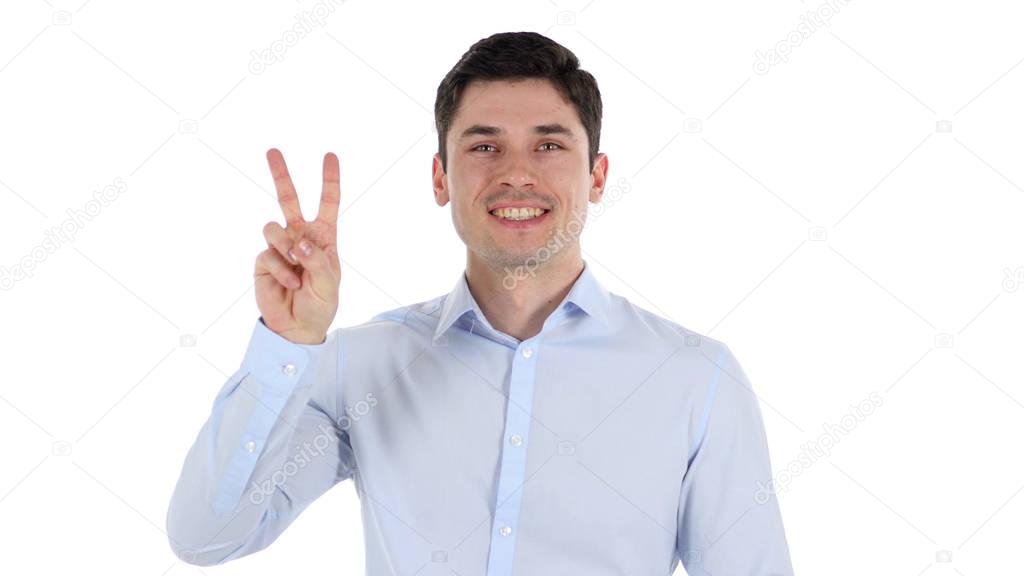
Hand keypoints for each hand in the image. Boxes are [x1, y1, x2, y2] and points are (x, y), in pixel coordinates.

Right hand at [254, 149, 340, 344]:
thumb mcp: (330, 283)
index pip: (327, 203)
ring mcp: (280, 247)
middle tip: (273, 151)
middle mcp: (300, 236)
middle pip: (288, 199)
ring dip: (286, 246)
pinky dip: (280, 270)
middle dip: (281, 175)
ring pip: (273, 227)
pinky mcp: (263, 260)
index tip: (329, 156)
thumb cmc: (320, 304)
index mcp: (323, 237)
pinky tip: (289, 282)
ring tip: (295, 266)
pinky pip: (268, 254)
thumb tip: (299, 242)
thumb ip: (318, 260)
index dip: (329, 180)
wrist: (298, 327)